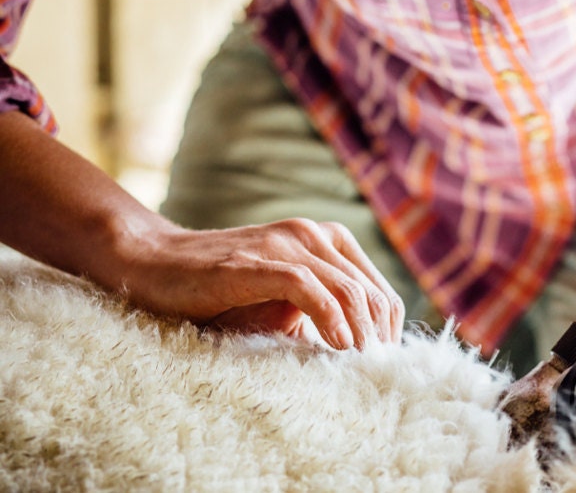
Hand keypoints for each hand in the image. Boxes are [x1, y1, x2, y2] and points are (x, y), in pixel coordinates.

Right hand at [106, 217, 404, 349]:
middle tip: (375, 375)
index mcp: (326, 240)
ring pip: (347, 289)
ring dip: (361, 333)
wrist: (154, 264)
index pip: (378, 289)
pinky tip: (337, 347)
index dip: (388, 331)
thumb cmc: (220, 290)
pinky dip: (329, 319)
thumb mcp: (281, 301)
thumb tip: (360, 352)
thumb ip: (320, 312)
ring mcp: (285, 243)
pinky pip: (307, 288)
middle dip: (378, 338)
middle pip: (369, 292)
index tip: (383, 367)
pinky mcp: (256, 262)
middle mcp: (312, 234)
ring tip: (361, 367)